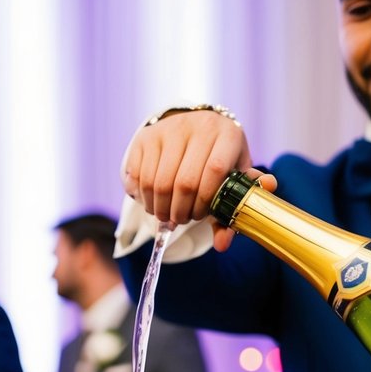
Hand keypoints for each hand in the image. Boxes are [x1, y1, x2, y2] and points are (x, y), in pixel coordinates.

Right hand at [121, 109, 265, 249]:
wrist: (196, 130)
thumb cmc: (217, 161)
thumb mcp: (231, 181)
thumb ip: (230, 212)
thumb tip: (222, 245)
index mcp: (227, 135)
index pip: (215, 170)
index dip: (204, 201)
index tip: (199, 215)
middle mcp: (198, 126)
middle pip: (183, 182)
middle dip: (179, 211)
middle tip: (180, 220)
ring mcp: (170, 129)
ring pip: (158, 182)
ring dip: (159, 208)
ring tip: (165, 214)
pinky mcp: (147, 137)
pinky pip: (139, 176)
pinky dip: (143, 197)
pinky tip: (152, 201)